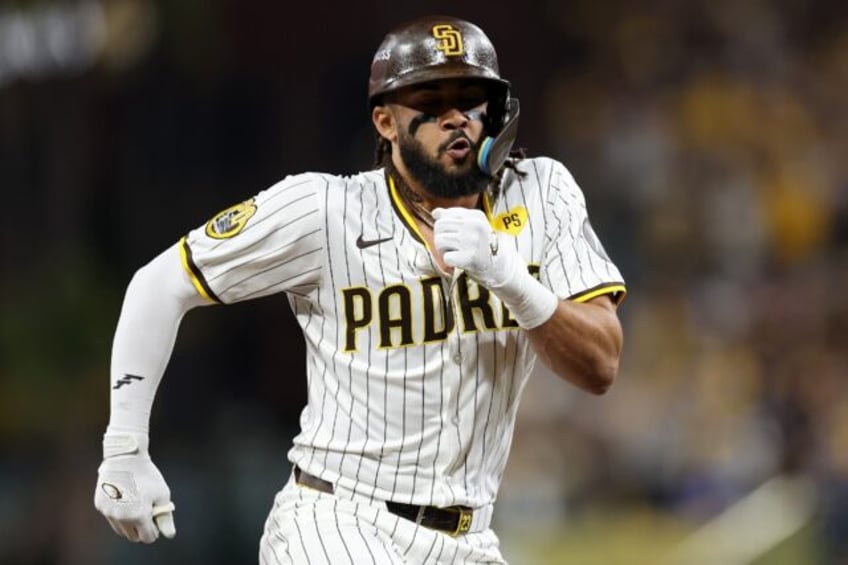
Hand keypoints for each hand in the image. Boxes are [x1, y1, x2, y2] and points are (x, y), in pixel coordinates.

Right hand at [94, 431, 175, 542]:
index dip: (154, 531)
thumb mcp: (162, 495)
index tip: (156, 521)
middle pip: (132, 537)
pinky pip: (111, 518)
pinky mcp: (100, 506)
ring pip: (120, 530)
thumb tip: (169, 535)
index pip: (147, 538)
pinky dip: (118, 514)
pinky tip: (125, 499)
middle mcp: (122, 518)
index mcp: (139, 516)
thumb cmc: (148, 476)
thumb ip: (166, 517)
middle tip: (147, 514)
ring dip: (129, 524)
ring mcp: (108, 512)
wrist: (125, 457)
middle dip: (141, 530)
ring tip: (137, 506)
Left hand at [432, 207, 558, 328]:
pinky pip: (446, 257)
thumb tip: (435, 213)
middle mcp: (475, 226)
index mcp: (475, 216)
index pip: (445, 215)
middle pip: (439, 226)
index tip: (454, 236)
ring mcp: (472, 241)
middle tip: (451, 247)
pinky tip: (459, 262)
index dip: (444, 228)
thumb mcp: (473, 227)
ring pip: (440, 241)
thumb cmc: (483, 246)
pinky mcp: (470, 258)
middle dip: (440, 238)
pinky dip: (449, 262)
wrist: (500, 267)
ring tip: (455, 253)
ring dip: (443, 250)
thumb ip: (454, 218)